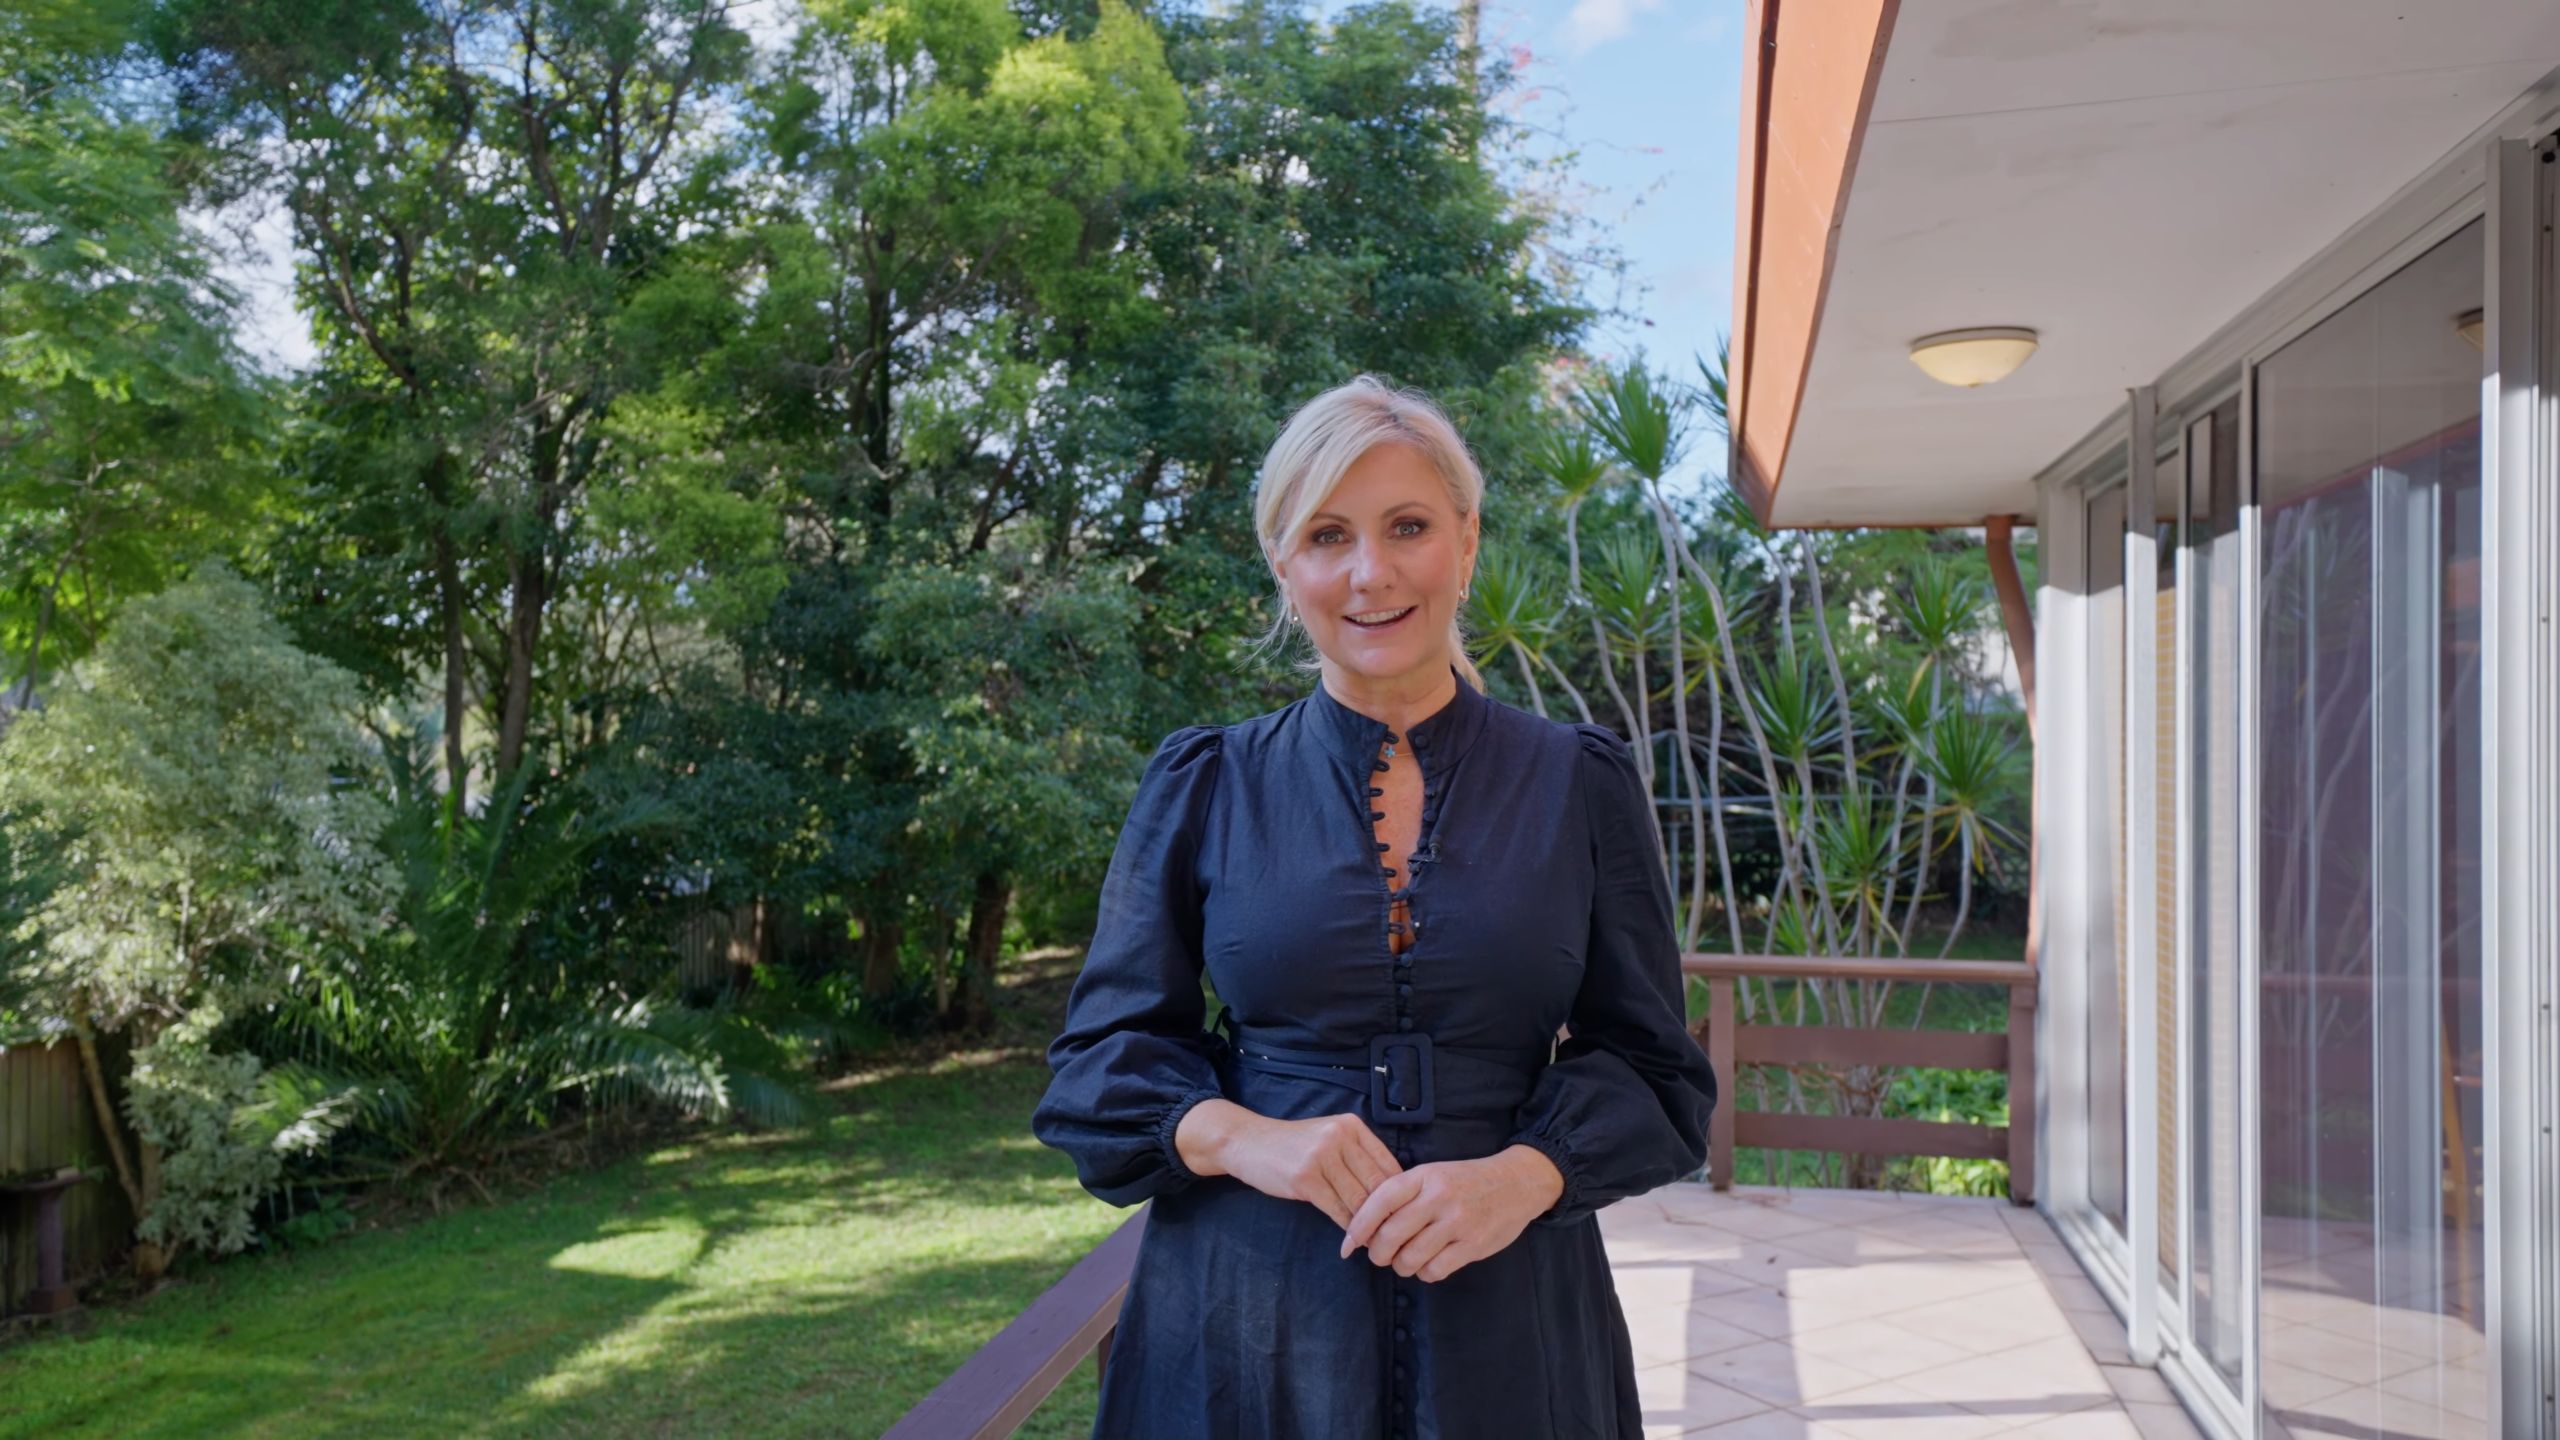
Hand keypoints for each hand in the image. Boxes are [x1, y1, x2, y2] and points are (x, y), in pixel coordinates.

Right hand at [1175, 1099, 1404, 1227]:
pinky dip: (1348, 1228)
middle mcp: (1340, 1137)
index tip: (1404, 1217)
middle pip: (1377, 1184)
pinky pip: (1337, 1209)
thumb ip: (1358, 1156)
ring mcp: (1322, 1157)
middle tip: (1395, 1237)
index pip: (1388, 1164)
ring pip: (1359, 1200)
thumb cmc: (1293, 1145)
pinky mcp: (1305, 1178)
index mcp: (1352, 1126)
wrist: (1248, 1142)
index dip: (1400, 1194)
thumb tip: (1393, 1192)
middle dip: (1388, 1214)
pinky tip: (1352, 1240)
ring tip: (1377, 1242)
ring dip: (1369, 1225)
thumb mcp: (1329, 1137)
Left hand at [1338, 1145, 1565, 1281]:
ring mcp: (1457, 1222)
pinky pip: (1435, 1270)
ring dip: (1401, 1266)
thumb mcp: (1433, 1175)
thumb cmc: (1466, 1181)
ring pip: (1410, 1258)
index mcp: (1424, 1177)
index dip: (1358, 1226)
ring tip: (1406, 1260)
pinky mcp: (1473, 1245)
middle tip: (1379, 1256)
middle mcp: (1438, 1198)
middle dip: (1377, 1253)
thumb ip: (1404, 1195)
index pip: (1380, 1201)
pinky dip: (1425, 1273)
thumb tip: (1366, 1227)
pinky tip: (1429, 1265)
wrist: (1517, 1182)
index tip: (1347, 1244)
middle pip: (1391, 1235)